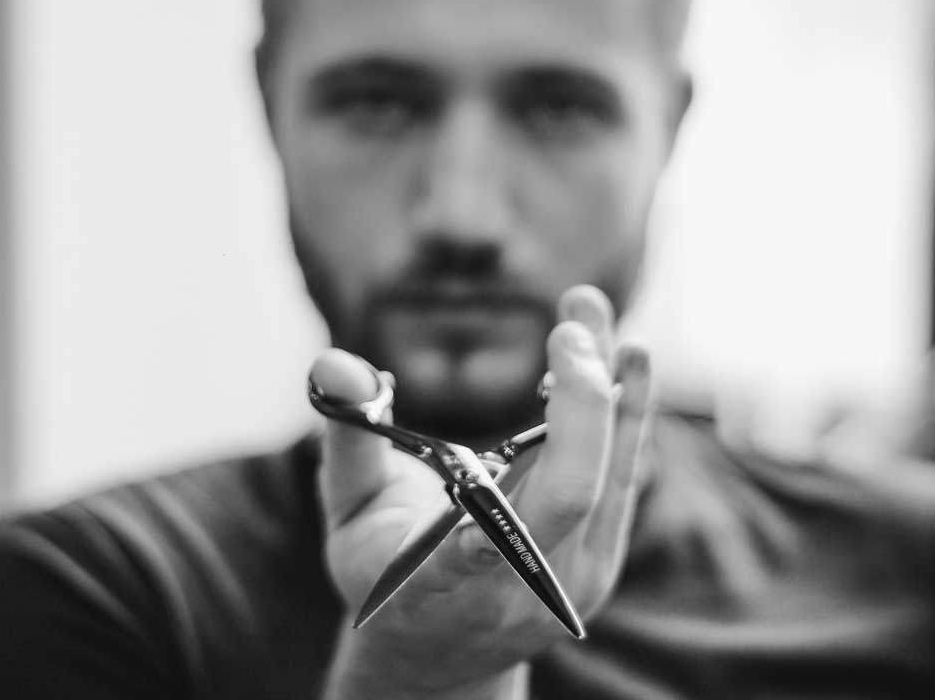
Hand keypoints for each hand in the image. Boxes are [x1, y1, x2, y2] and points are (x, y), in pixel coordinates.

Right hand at [312, 284, 652, 699]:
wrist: (440, 655)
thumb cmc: (382, 575)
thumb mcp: (347, 516)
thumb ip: (346, 439)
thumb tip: (334, 361)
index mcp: (446, 581)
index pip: (494, 532)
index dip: (540, 446)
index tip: (551, 364)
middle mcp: (521, 587)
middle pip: (574, 492)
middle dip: (582, 399)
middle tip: (571, 321)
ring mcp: (574, 577)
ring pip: (611, 472)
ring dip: (608, 383)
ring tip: (590, 307)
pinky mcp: (600, 555)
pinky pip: (625, 475)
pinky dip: (627, 409)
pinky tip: (629, 355)